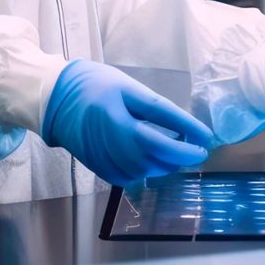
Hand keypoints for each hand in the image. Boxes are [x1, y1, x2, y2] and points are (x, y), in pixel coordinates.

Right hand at [41, 60, 217, 186]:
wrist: (57, 99)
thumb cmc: (96, 87)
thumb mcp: (128, 88)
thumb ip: (155, 109)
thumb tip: (185, 129)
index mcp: (117, 117)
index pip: (159, 132)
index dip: (187, 135)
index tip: (208, 139)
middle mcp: (109, 141)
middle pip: (153, 155)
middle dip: (180, 155)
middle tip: (196, 147)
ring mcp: (102, 158)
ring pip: (144, 170)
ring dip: (165, 163)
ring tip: (176, 150)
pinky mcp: (98, 168)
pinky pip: (130, 177)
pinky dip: (147, 169)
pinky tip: (153, 158)